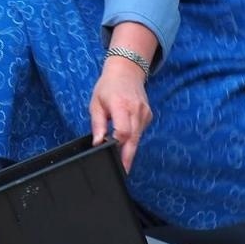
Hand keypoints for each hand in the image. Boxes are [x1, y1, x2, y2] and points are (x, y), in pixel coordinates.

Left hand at [89, 57, 152, 172]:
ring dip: (129, 147)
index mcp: (121, 106)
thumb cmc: (108, 87)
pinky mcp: (148, 116)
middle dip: (128, 156)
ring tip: (120, 154)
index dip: (118, 145)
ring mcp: (145, 114)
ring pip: (138, 137)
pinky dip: (133, 136)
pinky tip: (125, 135)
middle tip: (123, 171)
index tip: (111, 155)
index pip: (123, 131)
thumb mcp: (96, 104)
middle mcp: (137, 111)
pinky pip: (140, 131)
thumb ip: (97, 124)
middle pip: (134, 139)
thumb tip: (98, 143)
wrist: (127, 72)